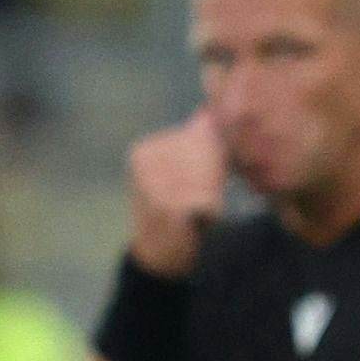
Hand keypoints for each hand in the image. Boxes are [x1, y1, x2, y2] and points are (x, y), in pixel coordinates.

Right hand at [125, 111, 226, 277]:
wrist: (159, 253)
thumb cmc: (179, 205)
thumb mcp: (185, 167)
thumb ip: (196, 138)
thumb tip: (210, 107)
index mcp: (146, 148)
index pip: (201, 136)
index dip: (214, 160)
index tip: (198, 181)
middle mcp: (144, 161)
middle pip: (208, 155)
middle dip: (214, 178)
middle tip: (196, 199)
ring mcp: (152, 183)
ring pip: (210, 178)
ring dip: (212, 196)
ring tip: (194, 208)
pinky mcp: (165, 206)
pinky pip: (208, 200)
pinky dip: (211, 211)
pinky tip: (195, 219)